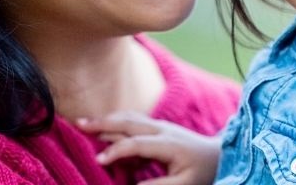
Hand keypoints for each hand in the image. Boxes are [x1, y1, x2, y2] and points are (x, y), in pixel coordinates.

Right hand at [76, 111, 220, 184]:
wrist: (217, 154)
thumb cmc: (202, 172)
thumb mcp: (186, 184)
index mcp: (169, 144)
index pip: (136, 143)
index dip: (116, 151)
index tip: (98, 161)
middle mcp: (162, 129)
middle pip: (128, 121)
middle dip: (103, 123)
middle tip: (78, 124)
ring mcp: (159, 125)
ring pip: (129, 118)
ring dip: (106, 119)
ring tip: (83, 123)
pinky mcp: (157, 127)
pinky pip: (133, 121)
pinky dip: (115, 122)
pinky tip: (102, 127)